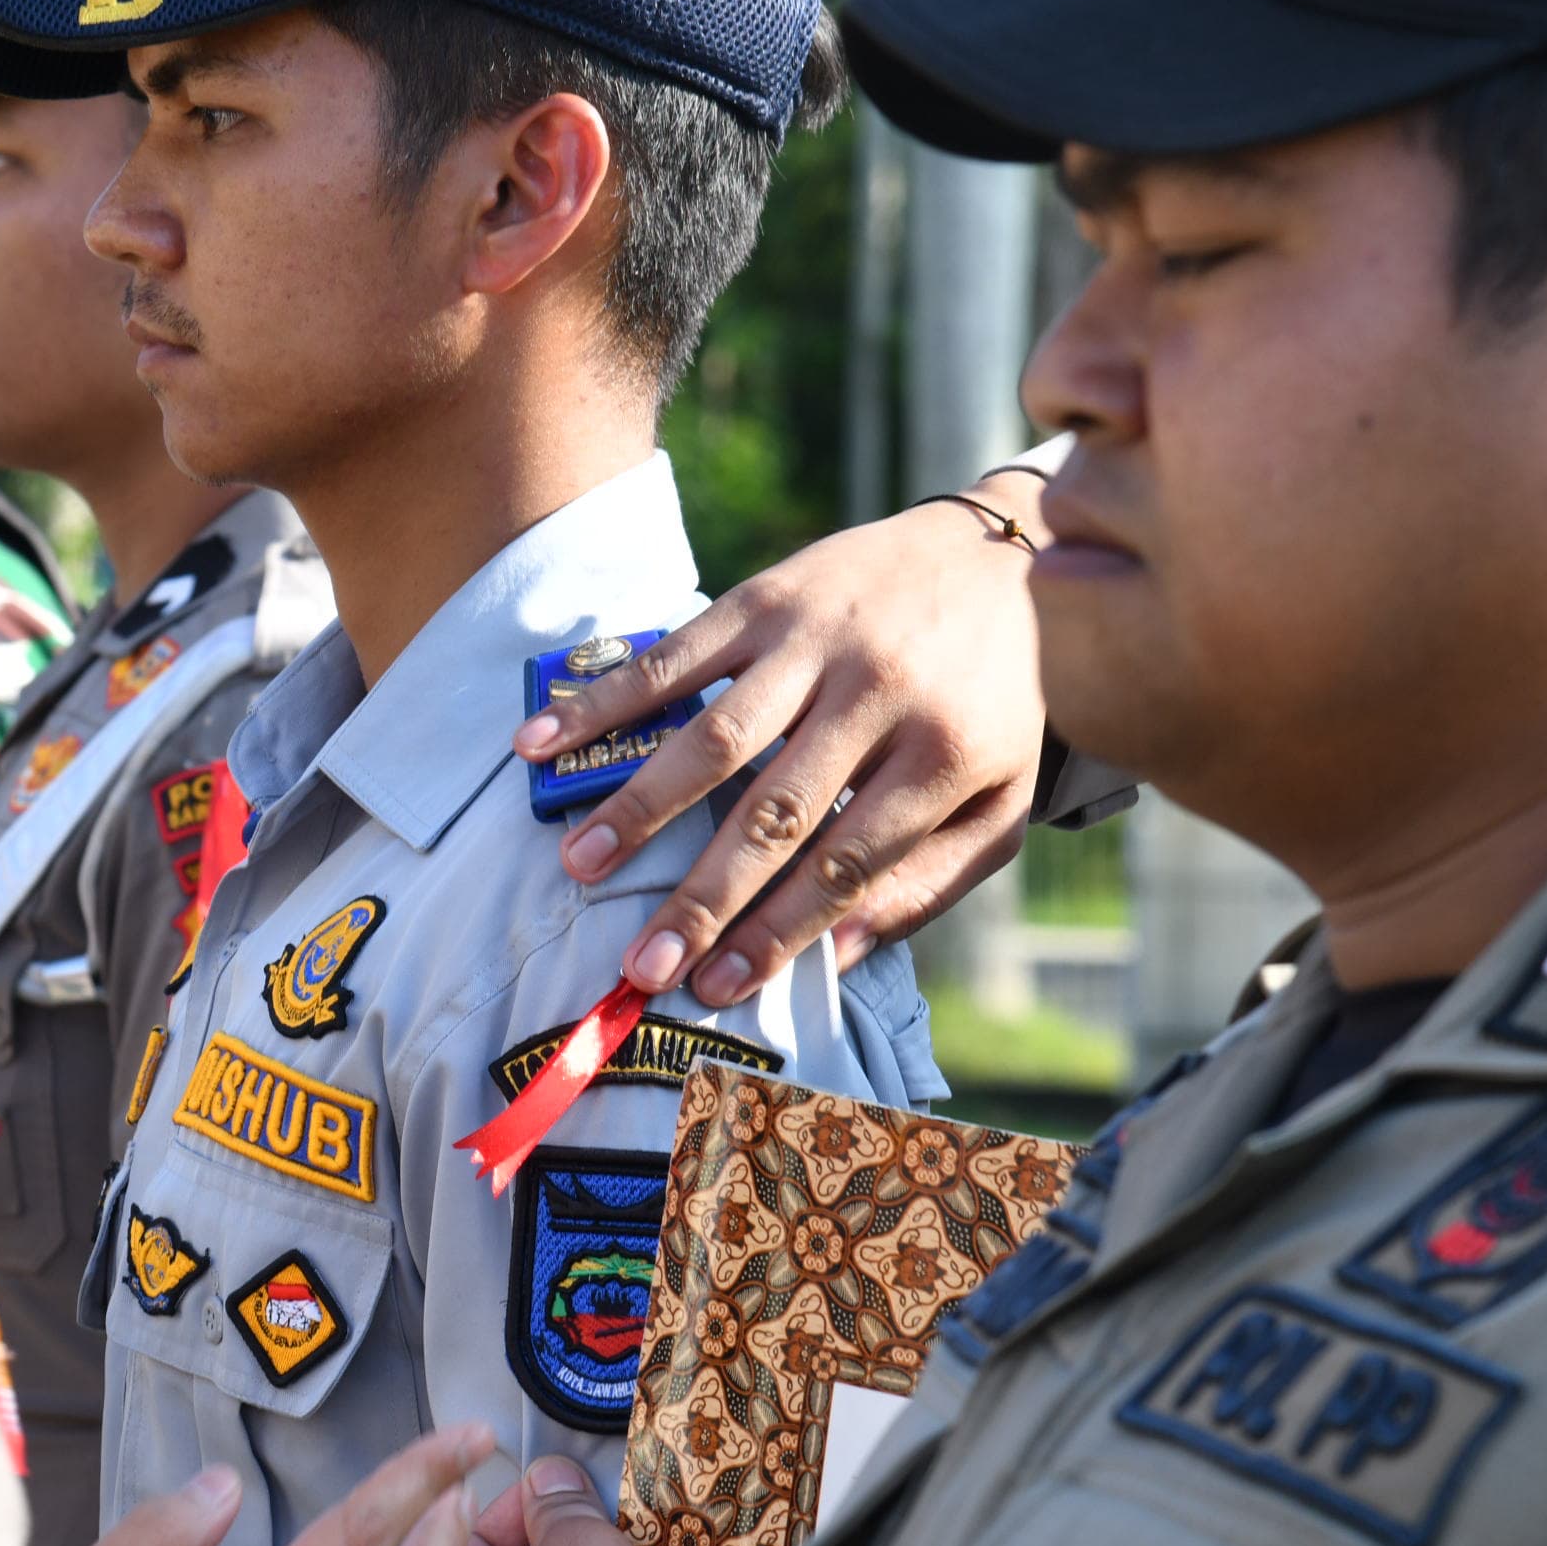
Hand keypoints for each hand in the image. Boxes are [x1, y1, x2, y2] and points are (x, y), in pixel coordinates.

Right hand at [519, 479, 1050, 1007]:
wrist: (1002, 558)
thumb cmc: (992, 704)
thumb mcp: (998, 800)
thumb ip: (927, 884)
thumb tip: (835, 957)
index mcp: (945, 755)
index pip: (847, 863)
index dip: (779, 931)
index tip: (718, 986)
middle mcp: (880, 694)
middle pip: (774, 813)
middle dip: (702, 897)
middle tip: (642, 963)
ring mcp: (818, 639)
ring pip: (717, 736)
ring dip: (640, 803)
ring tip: (579, 862)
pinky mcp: (769, 597)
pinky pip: (677, 655)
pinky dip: (606, 700)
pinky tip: (544, 739)